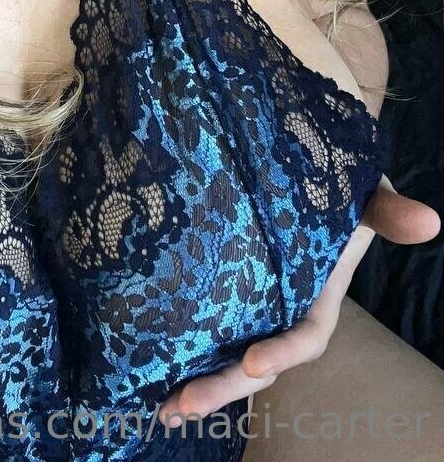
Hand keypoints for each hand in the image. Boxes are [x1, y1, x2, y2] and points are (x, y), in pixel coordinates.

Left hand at [155, 174, 440, 426]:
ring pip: (230, 353)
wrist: (306, 161)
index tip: (252, 361)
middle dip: (225, 386)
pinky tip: (153, 375)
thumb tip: (428, 220)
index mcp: (320, 293)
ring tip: (164, 408)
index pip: (306, 334)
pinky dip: (184, 353)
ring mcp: (254, 303)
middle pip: (260, 359)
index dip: (283, 353)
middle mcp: (286, 307)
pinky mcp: (224, 291)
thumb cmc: (339, 183)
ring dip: (200, 383)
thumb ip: (386, 211)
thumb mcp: (365, 194)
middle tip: (185, 403)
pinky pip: (207, 328)